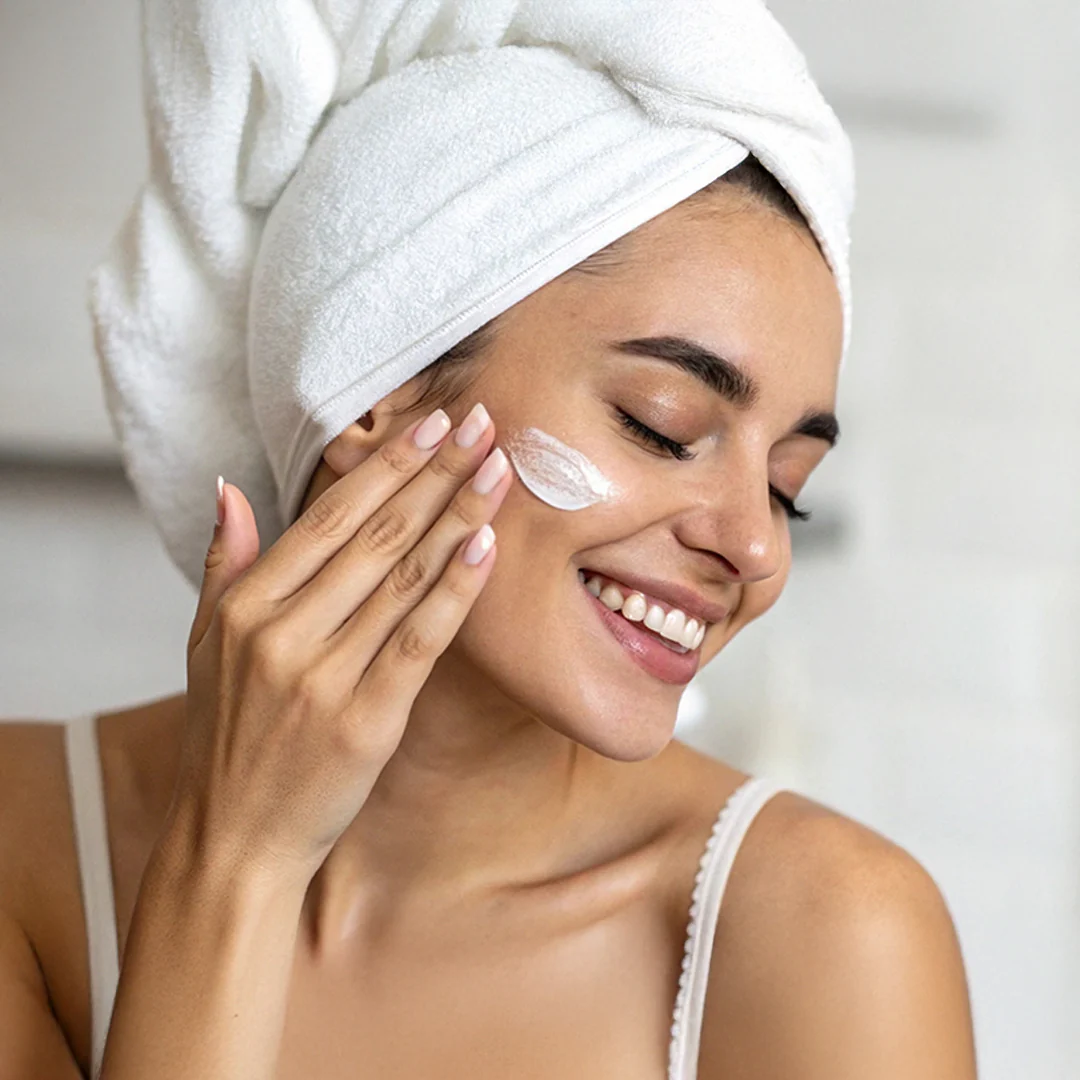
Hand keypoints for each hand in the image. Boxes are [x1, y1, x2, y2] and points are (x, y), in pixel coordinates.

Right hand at [168, 404, 510, 887]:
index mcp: (246, 605)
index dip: (386, 466)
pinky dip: (455, 591)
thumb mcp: (204, 645)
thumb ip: (224, 563)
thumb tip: (231, 489)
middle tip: (485, 424)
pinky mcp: (365, 720)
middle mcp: (282, 633)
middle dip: (436, 473)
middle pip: (375, 536)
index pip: (328, 517)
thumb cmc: (227, 737)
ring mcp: (323, 677)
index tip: (432, 423)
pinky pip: (420, 641)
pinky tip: (486, 547)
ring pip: (404, 579)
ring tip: (499, 471)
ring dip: (458, 517)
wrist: (234, 838)